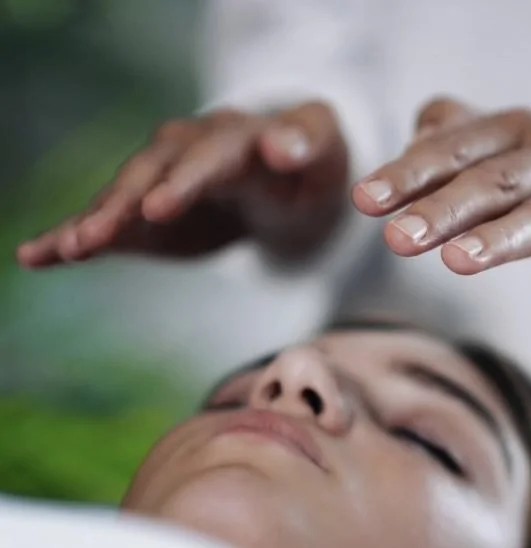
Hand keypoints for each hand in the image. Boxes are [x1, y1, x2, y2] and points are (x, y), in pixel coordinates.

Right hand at [17, 101, 347, 266]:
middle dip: (124, 204)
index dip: (183, 180)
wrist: (285, 182)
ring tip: (69, 249)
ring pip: (121, 198)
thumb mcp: (321, 150)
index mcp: (232, 137)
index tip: (159, 206)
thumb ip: (305, 143)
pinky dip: (72, 238)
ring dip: (94, 222)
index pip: (206, 155)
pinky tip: (37, 256)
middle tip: (98, 235)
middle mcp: (186, 151)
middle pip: (150, 174)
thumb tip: (284, 147)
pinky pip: (107, 223)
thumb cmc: (308, 167)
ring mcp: (159, 179)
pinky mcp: (144, 213)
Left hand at [352, 97, 530, 308]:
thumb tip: (412, 138)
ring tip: (457, 262)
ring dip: (501, 238)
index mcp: (523, 134)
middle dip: (444, 208)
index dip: (411, 172)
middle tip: (397, 238)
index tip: (365, 199)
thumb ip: (464, 139)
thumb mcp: (519, 147)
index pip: (459, 149)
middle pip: (498, 181)